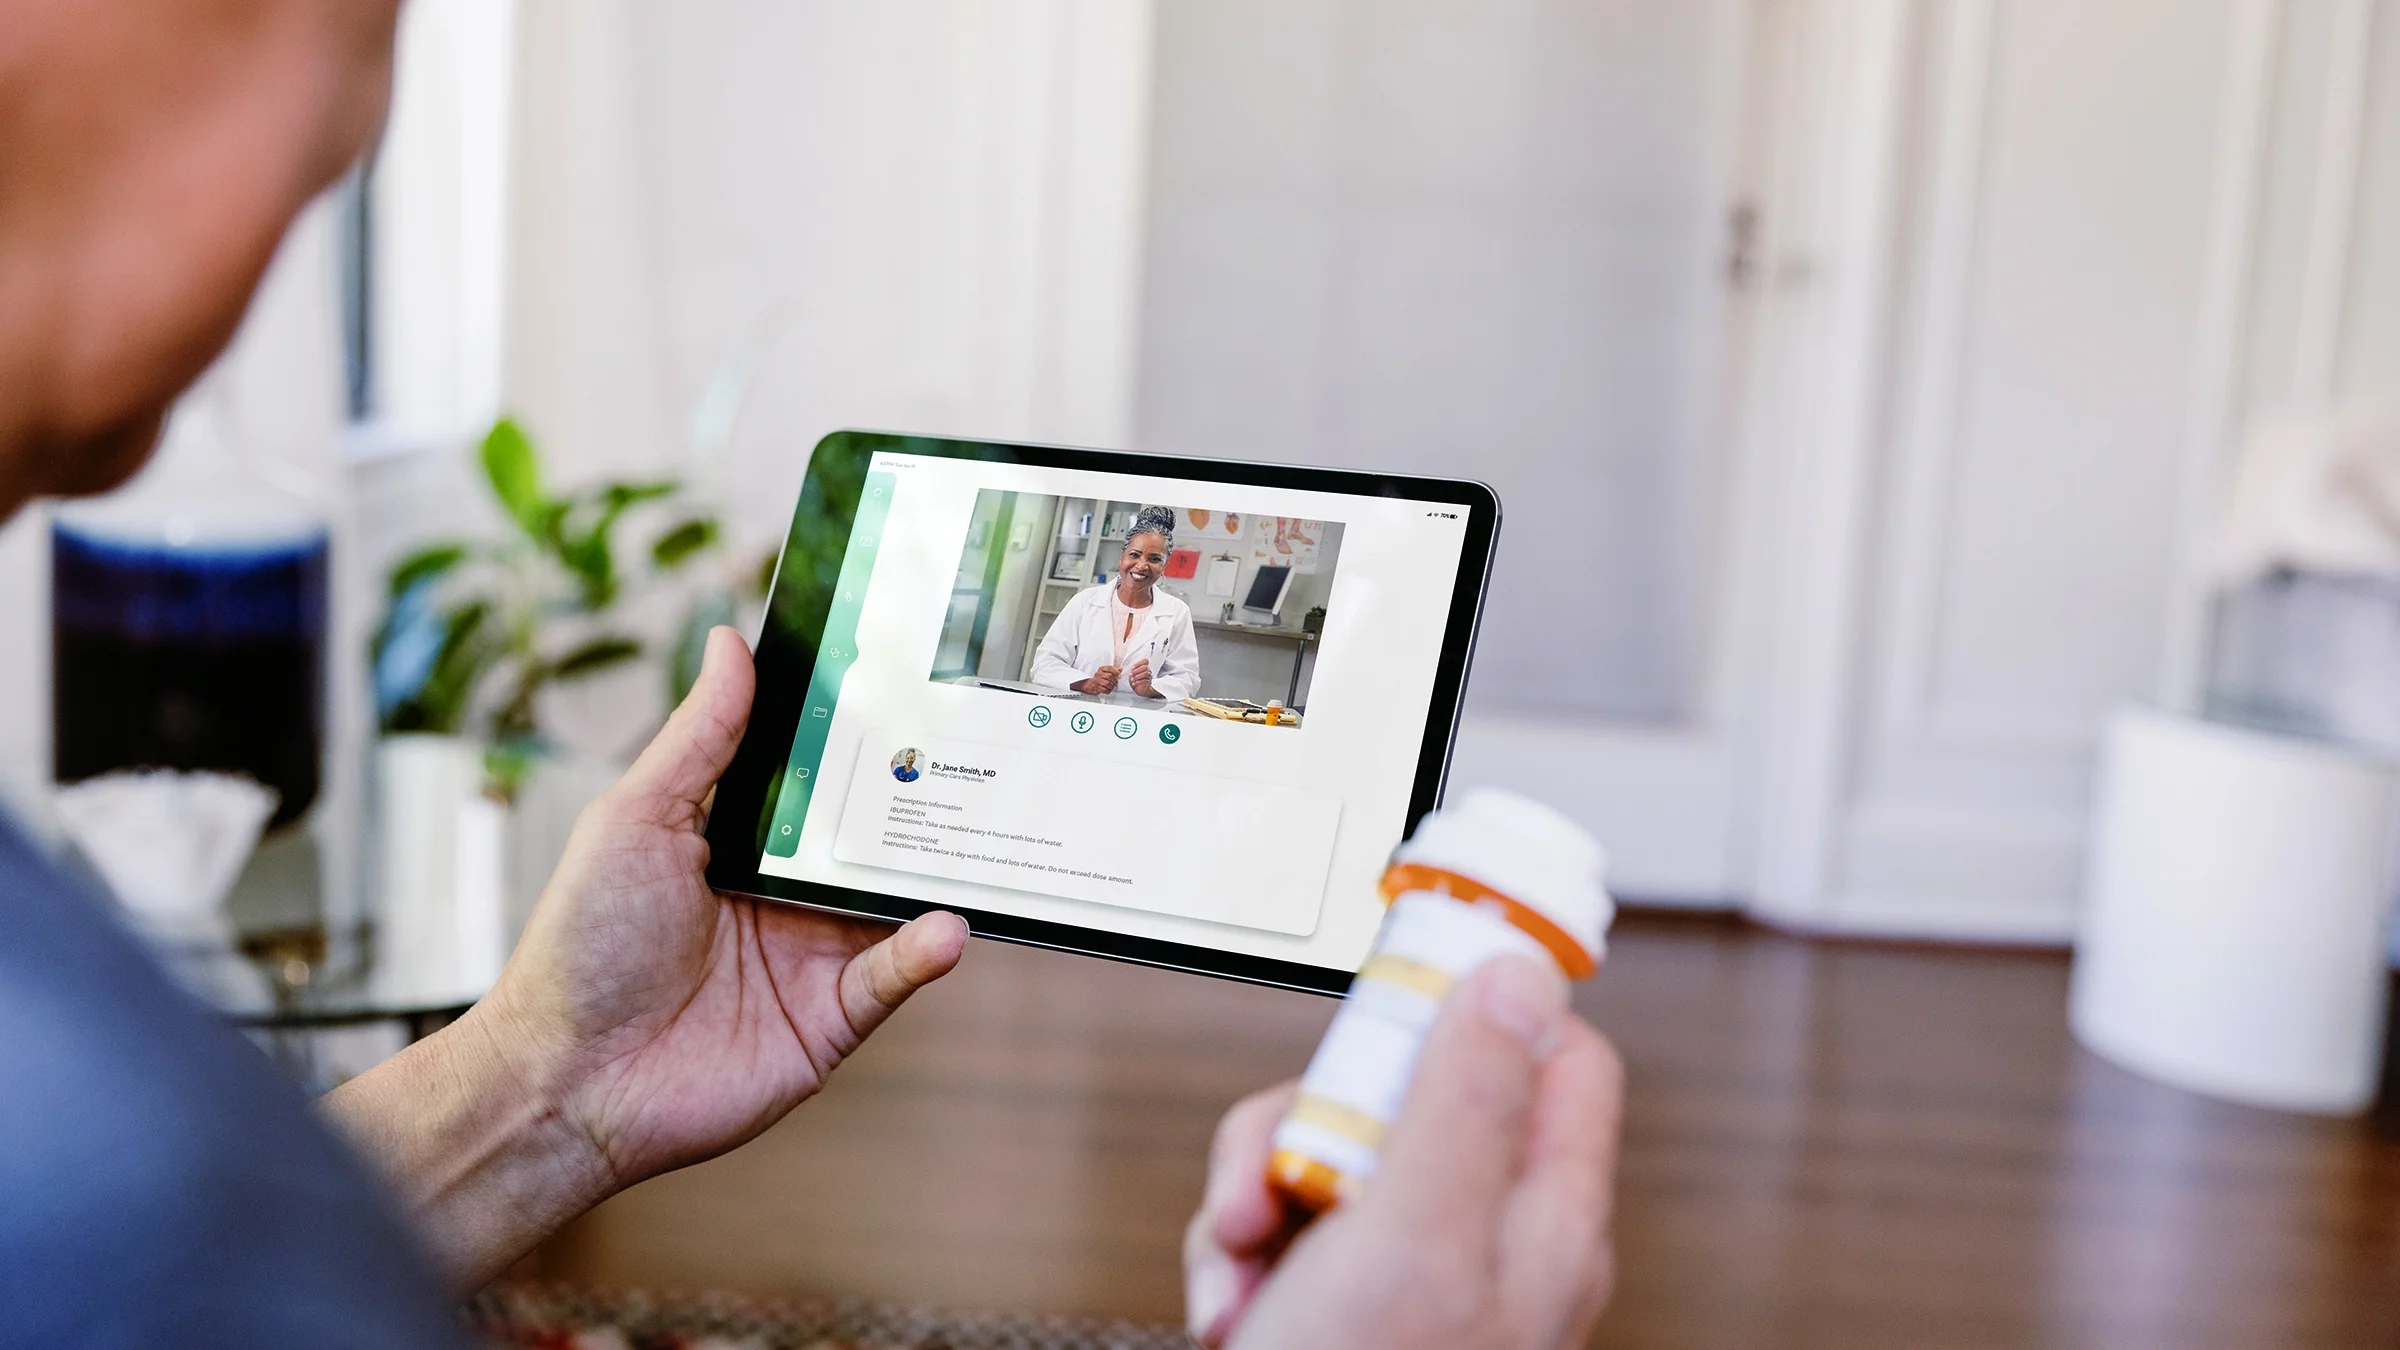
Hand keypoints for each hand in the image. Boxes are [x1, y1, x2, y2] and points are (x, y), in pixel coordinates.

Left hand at [326, 628, 967, 1287]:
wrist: (567, 1081)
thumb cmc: (581, 945)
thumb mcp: (636, 818)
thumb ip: (700, 739)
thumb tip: (731, 642)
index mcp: (737, 840)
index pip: (813, 776)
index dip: (855, 733)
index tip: (909, 681)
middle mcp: (782, 894)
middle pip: (866, 834)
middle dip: (917, 795)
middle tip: (975, 746)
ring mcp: (809, 957)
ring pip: (891, 902)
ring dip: (936, 871)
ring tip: (980, 832)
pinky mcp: (827, 1022)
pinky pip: (888, 979)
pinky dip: (921, 952)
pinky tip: (944, 926)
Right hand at [1079, 665, 1121, 693]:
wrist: (1089, 684)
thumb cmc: (1099, 678)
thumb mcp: (1106, 672)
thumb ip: (1114, 671)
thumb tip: (1120, 669)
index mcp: (1102, 669)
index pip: (1110, 668)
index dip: (1116, 672)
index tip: (1119, 676)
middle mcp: (1099, 674)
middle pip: (1109, 676)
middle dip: (1115, 681)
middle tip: (1115, 683)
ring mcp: (1097, 681)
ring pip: (1108, 683)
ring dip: (1112, 686)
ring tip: (1111, 687)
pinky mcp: (1096, 687)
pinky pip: (1104, 690)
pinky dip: (1108, 691)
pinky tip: (1108, 690)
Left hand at [1128, 658, 1156, 697]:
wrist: (1139, 689)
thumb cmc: (1135, 681)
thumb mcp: (1132, 674)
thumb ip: (1132, 670)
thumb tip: (1127, 668)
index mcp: (1143, 667)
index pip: (1145, 661)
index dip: (1139, 663)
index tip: (1133, 668)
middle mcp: (1147, 671)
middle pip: (1145, 667)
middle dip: (1137, 671)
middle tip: (1131, 674)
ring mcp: (1149, 676)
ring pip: (1146, 673)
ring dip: (1137, 676)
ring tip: (1132, 680)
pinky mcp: (1148, 682)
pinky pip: (1145, 680)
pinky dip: (1138, 682)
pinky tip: (1134, 683)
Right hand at [1184, 959, 1622, 1349]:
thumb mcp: (1414, 1232)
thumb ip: (1468, 1099)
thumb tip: (1522, 975)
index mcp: (1543, 1216)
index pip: (1557, 1052)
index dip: (1479, 1004)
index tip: (1403, 982)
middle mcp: (1490, 1239)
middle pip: (1412, 1089)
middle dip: (1313, 1118)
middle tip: (1289, 1171)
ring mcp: (1414, 1273)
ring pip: (1329, 1152)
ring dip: (1256, 1192)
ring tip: (1243, 1262)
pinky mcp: (1343, 1300)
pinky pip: (1286, 1225)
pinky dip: (1239, 1256)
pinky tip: (1235, 1309)